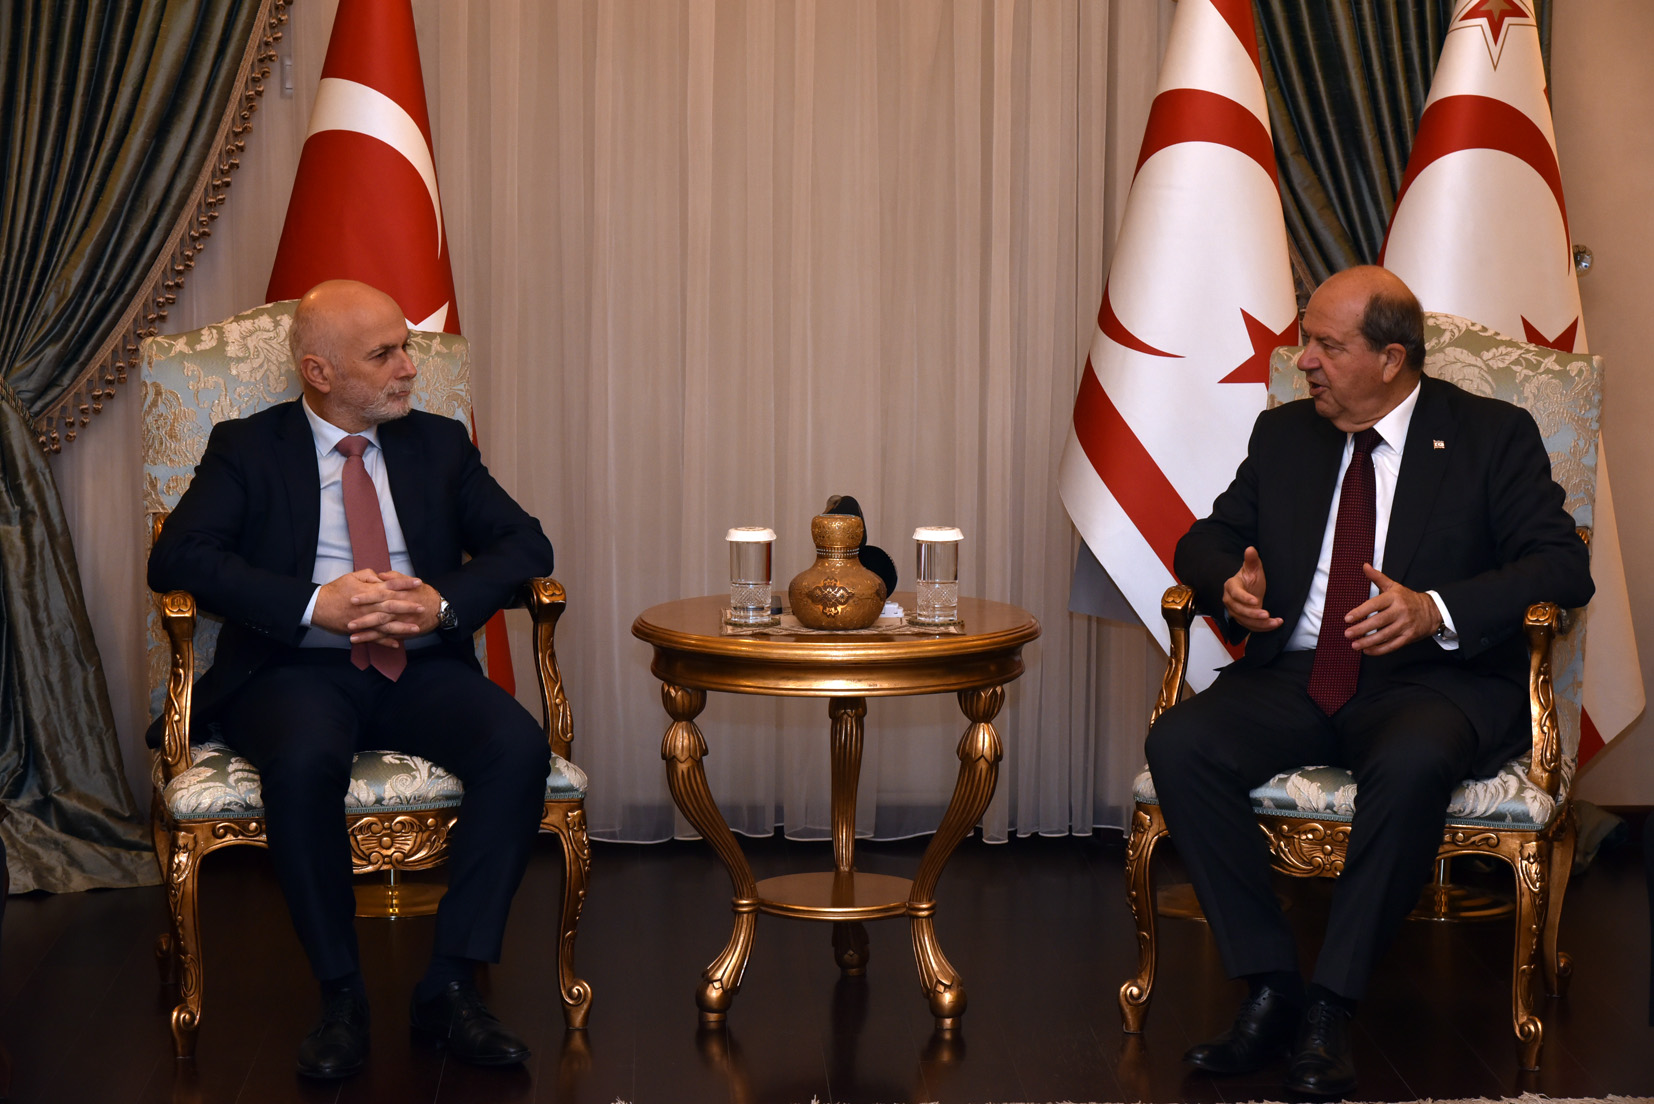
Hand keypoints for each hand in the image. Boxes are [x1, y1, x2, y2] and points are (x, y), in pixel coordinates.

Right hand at [312, 570, 438, 643]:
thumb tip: (382, 577)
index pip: (391, 585)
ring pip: (387, 624)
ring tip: (416, 629)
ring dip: (402, 627)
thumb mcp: (351, 576)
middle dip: (409, 606)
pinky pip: (375, 638)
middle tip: (422, 607)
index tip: (418, 583)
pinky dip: (385, 641)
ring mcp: (365, 619)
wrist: (317, 606)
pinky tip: (397, 644)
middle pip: (393, 605)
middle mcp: (370, 605)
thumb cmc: (335, 590)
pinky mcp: (359, 630)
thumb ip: (368, 575)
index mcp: (369, 590)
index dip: (405, 583)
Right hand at [1222, 546, 1282, 633]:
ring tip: (1275, 621)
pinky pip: (1250, 626)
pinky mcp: (1242, 619)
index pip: (1235, 594)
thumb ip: (1252, 560)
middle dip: (1253, 614)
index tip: (1256, 601)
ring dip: (1260, 624)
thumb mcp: (1253, 568)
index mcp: (1231, 586)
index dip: (1244, 598)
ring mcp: (1235, 611)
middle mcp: (1230, 600)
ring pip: (1244, 621)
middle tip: (1267, 614)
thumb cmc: (1251, 578)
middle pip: (1238, 610)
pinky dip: (1262, 627)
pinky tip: (1275, 624)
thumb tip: (1251, 549)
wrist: (1251, 588)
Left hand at [1344, 564, 1441, 654]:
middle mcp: (1400, 611)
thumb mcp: (1394, 586)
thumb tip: (1365, 565)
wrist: (1432, 611)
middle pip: (1379, 621)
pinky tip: (1367, 651)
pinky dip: (1379, 650)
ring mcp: (1405, 625)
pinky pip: (1393, 645)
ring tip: (1354, 645)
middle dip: (1362, 629)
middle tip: (1347, 634)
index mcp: (1394, 597)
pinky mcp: (1409, 637)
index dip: (1360, 612)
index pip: (1375, 604)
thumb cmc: (1407, 598)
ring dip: (1368, 642)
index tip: (1347, 618)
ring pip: (1385, 635)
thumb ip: (1378, 578)